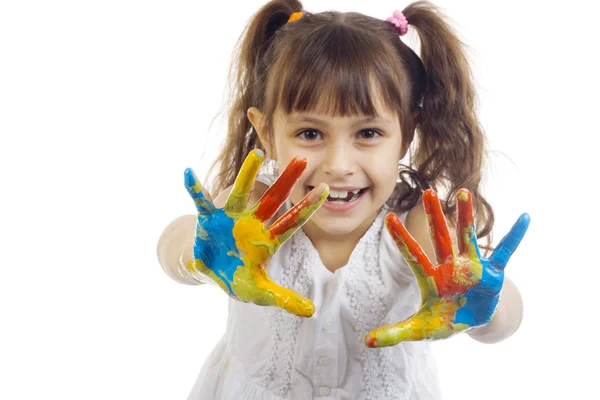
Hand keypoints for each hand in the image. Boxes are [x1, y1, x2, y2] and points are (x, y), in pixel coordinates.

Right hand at [184, 149, 328, 316]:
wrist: (209, 273)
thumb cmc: (238, 278)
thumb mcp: (261, 292)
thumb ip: (284, 299)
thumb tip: (311, 311)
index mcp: (268, 239)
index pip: (292, 221)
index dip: (308, 206)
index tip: (326, 189)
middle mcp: (253, 223)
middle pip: (273, 198)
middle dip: (287, 181)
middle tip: (303, 159)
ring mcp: (231, 217)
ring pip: (241, 191)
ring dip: (248, 173)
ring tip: (257, 153)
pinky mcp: (209, 218)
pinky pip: (201, 201)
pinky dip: (194, 188)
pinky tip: (188, 172)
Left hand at [364, 189, 529, 346]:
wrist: (472, 322)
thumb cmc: (444, 321)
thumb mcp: (420, 330)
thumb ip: (395, 333)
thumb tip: (366, 342)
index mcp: (432, 278)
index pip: (413, 255)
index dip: (402, 238)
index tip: (388, 217)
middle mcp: (450, 267)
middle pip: (440, 238)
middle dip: (434, 216)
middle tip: (427, 191)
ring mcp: (472, 267)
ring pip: (468, 237)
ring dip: (466, 216)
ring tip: (463, 192)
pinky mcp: (493, 273)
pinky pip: (505, 252)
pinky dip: (515, 236)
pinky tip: (525, 218)